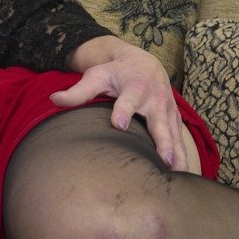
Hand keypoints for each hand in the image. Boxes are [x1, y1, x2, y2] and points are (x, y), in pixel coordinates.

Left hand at [51, 37, 188, 171]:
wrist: (144, 63)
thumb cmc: (115, 73)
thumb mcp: (96, 76)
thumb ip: (77, 91)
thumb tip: (53, 99)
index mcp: (134, 87)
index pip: (126, 101)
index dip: (122, 111)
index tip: (118, 125)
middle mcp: (154, 99)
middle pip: (158, 122)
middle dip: (162, 141)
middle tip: (163, 160)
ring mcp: (167, 111)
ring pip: (173, 134)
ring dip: (178, 154)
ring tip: (178, 175)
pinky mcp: (174, 120)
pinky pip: (180, 139)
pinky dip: (184, 156)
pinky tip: (185, 175)